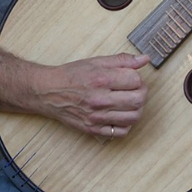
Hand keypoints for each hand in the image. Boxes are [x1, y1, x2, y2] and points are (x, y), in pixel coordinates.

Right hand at [33, 53, 148, 137]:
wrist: (47, 92)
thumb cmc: (72, 75)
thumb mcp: (97, 62)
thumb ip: (122, 60)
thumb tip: (144, 59)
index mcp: (101, 80)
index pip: (135, 80)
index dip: (137, 78)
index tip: (131, 77)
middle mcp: (99, 100)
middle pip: (138, 100)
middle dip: (142, 92)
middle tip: (135, 89)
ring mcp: (96, 117)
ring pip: (133, 118)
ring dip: (137, 108)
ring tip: (129, 101)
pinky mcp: (93, 129)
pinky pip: (121, 132)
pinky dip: (127, 124)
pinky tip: (121, 114)